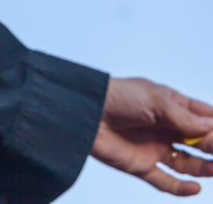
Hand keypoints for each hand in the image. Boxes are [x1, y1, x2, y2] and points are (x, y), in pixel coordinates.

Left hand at [92, 77, 212, 194]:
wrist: (84, 111)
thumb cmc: (118, 96)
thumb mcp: (156, 100)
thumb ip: (185, 118)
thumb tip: (211, 129)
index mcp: (172, 107)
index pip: (205, 119)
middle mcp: (166, 129)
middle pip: (201, 143)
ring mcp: (154, 148)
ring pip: (188, 164)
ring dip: (205, 169)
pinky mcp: (141, 165)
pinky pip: (166, 182)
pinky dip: (181, 188)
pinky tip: (195, 187)